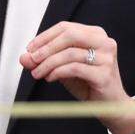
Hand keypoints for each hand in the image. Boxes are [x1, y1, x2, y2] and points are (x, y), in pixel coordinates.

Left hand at [19, 21, 134, 133]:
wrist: (110, 106)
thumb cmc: (87, 83)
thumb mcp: (62, 68)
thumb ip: (44, 60)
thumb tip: (24, 57)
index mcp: (95, 34)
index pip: (66, 27)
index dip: (45, 36)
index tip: (30, 49)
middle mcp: (104, 42)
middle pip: (69, 35)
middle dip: (46, 47)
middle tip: (32, 59)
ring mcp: (107, 57)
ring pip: (70, 53)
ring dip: (49, 63)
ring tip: (38, 73)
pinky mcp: (104, 74)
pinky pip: (75, 68)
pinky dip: (58, 72)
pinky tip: (50, 78)